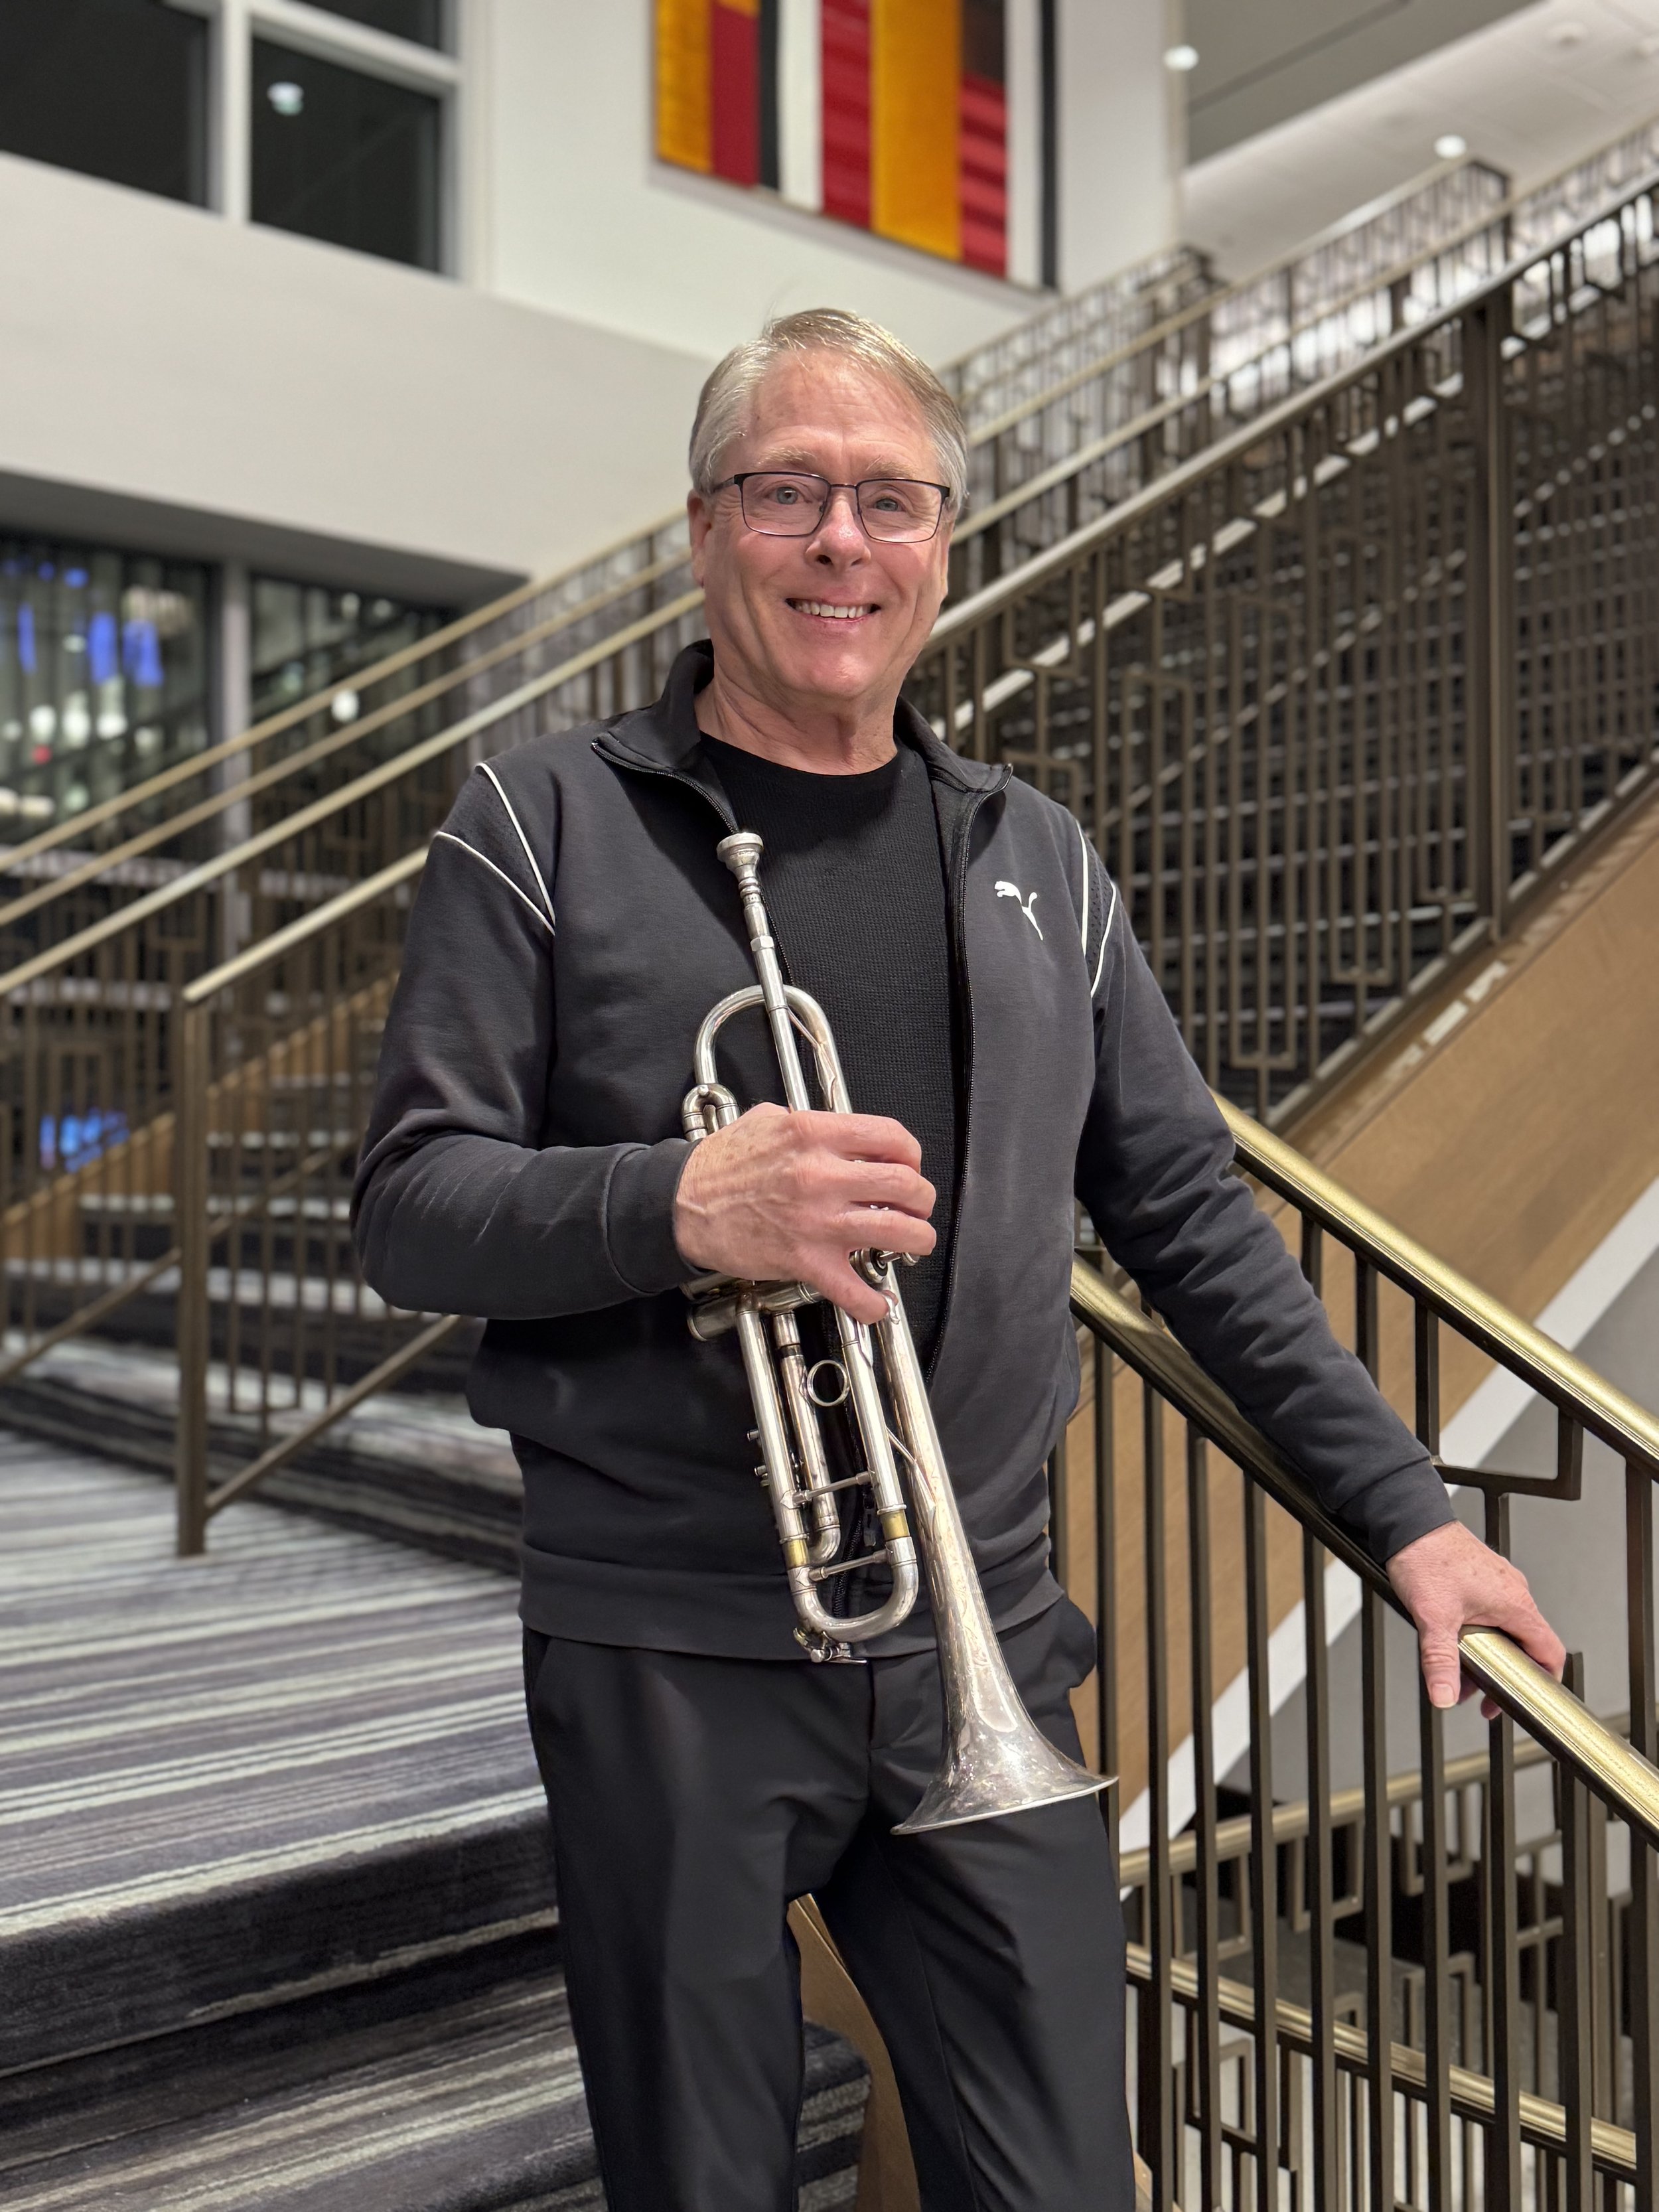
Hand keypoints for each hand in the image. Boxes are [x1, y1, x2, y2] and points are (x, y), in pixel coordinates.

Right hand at [673, 1103, 935, 1323]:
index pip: (890, 1137)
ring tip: (914, 1242)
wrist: (681, 1203)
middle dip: (921, 1198)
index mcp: (814, 1135)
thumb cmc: (719, 1165)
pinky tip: (877, 1302)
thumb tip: (839, 1131)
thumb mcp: (766, 1120)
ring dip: (917, 1240)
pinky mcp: (804, 1260)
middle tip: (916, 1206)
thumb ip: (808, 1123)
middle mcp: (821, 1175)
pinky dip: (872, 1303)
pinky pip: (853, 1289)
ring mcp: (816, 1220)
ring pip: (896, 1232)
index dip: (911, 1154)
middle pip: (903, 1184)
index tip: (908, 1166)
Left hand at [1387, 1519, 1565, 1717]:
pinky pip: (1490, 1614)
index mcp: (1516, 1604)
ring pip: (1504, 1631)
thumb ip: (1440, 1661)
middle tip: (1481, 1694)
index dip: (1544, 1682)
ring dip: (1485, 1655)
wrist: (1409, 1522)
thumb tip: (1444, 1695)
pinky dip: (1477, 1634)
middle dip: (1503, 1674)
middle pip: (1525, 1646)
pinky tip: (1452, 1642)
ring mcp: (1499, 1584)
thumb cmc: (1426, 1557)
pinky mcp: (1482, 1578)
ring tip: (1458, 1673)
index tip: (1527, 1700)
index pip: (1550, 1653)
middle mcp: (1514, 1592)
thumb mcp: (1433, 1617)